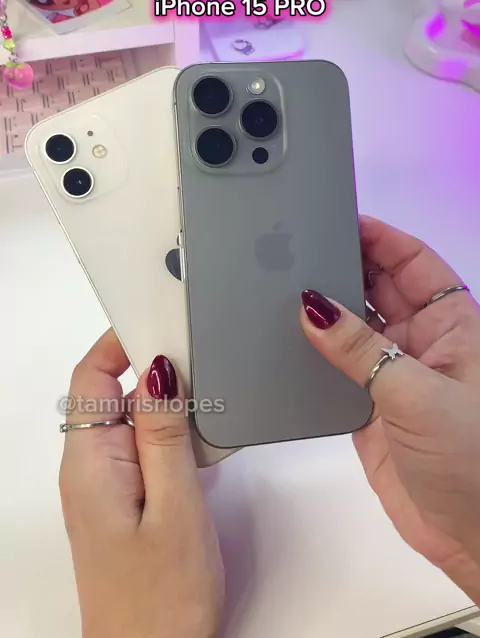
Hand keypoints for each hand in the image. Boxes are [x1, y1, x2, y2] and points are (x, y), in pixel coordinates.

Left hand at [60, 331, 223, 637]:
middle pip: (112, 393)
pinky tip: (206, 434)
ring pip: (133, 420)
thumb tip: (159, 368)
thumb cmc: (162, 596)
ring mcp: (108, 486)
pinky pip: (145, 448)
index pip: (91, 376)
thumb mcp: (173, 507)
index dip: (121, 339)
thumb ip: (164, 434)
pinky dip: (173, 433)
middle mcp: (90, 468)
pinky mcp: (127, 501)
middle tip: (202, 349)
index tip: (162, 315)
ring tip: (212, 387)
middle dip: (154, 366)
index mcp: (90, 462)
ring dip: (169, 402)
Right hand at [301, 216, 479, 603]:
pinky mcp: (371, 407)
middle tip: (299, 253)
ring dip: (326, 313)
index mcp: (454, 323)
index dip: (378, 236)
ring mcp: (396, 374)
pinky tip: (291, 342)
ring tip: (286, 291)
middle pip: (379, 287)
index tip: (336, 220)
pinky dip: (315, 355)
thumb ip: (360, 349)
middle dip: (344, 268)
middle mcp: (424, 342)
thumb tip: (314, 307)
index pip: (413, 261)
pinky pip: (338, 368)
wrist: (471, 537)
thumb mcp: (416, 392)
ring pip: (354, 326)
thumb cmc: (474, 462)